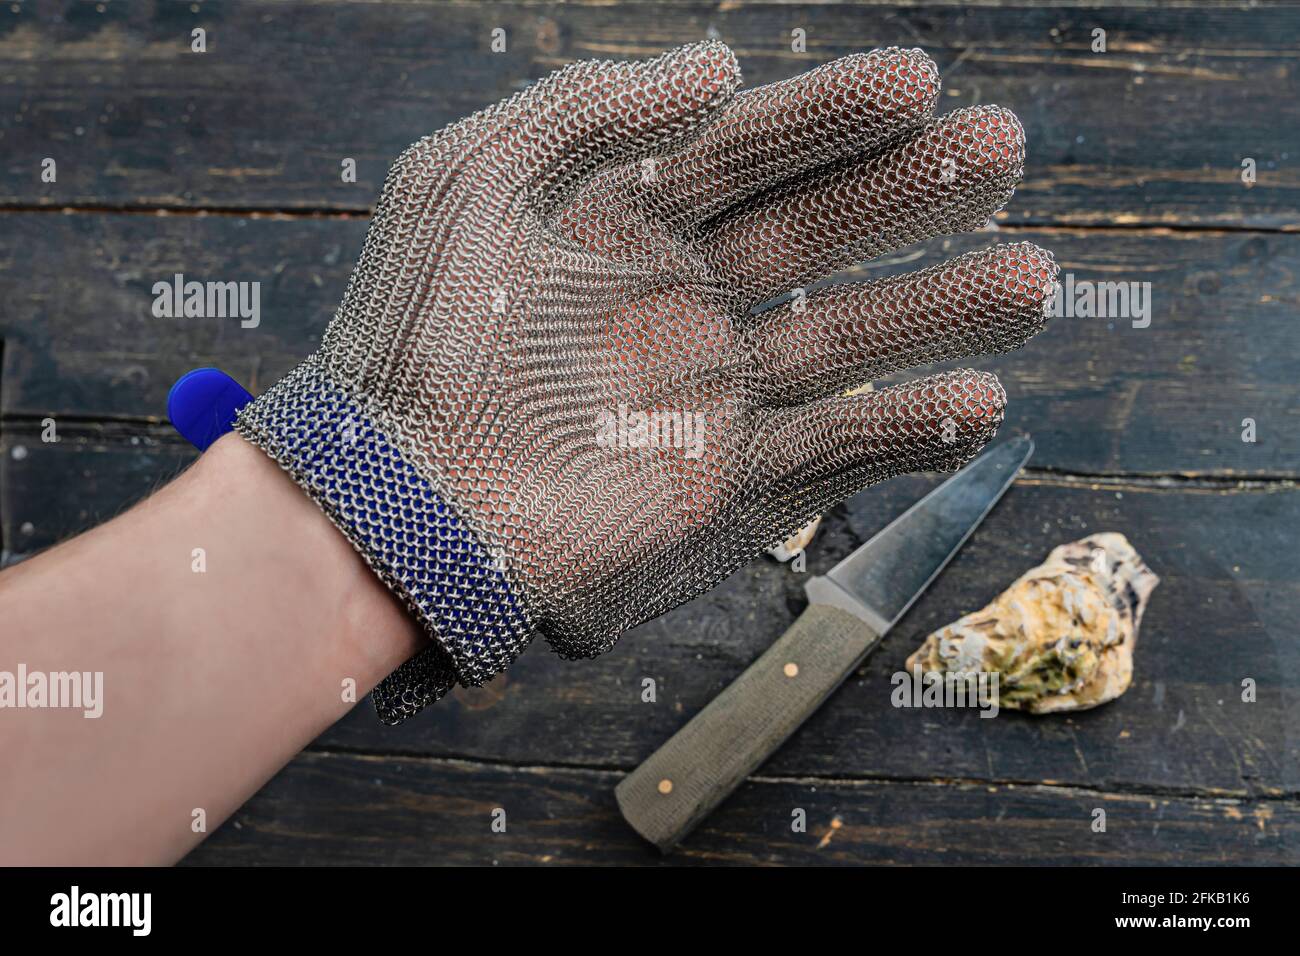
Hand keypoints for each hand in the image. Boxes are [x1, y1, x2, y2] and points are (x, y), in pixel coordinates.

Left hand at [236, 41, 1056, 720]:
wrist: (393, 502)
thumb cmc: (412, 338)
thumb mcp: (472, 179)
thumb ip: (589, 106)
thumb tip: (716, 62)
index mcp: (626, 226)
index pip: (752, 153)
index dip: (834, 114)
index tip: (921, 83)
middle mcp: (680, 305)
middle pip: (820, 236)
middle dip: (911, 194)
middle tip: (1000, 151)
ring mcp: (708, 398)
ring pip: (848, 342)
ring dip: (940, 310)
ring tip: (1028, 277)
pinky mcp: (722, 489)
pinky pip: (834, 453)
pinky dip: (908, 430)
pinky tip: (978, 399)